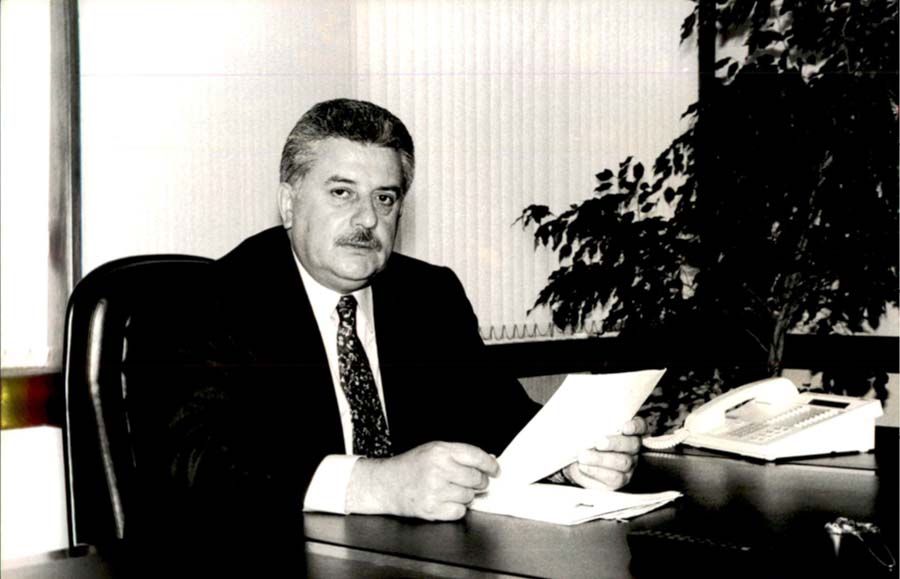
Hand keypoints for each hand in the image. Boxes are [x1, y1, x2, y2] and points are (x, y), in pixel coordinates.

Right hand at [346, 441, 498, 520]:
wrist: (385, 484)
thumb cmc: (410, 466)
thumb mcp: (433, 450)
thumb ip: (460, 454)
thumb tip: (489, 461)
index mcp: (440, 451)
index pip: (476, 456)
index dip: (490, 464)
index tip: (495, 470)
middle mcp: (438, 469)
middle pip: (476, 479)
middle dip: (478, 482)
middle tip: (471, 481)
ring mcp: (434, 490)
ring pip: (469, 497)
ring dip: (465, 496)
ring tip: (449, 490)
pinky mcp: (431, 509)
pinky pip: (459, 511)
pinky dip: (456, 508)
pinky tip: (444, 500)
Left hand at [562, 417, 647, 490]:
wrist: (576, 461)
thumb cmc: (585, 439)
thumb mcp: (587, 428)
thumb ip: (590, 423)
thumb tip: (581, 417)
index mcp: (628, 430)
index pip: (640, 426)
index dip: (636, 426)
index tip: (624, 427)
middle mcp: (632, 447)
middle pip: (633, 444)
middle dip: (614, 443)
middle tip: (598, 443)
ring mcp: (628, 465)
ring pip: (623, 462)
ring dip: (601, 459)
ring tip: (583, 456)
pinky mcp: (619, 480)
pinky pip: (614, 477)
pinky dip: (596, 471)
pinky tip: (583, 466)